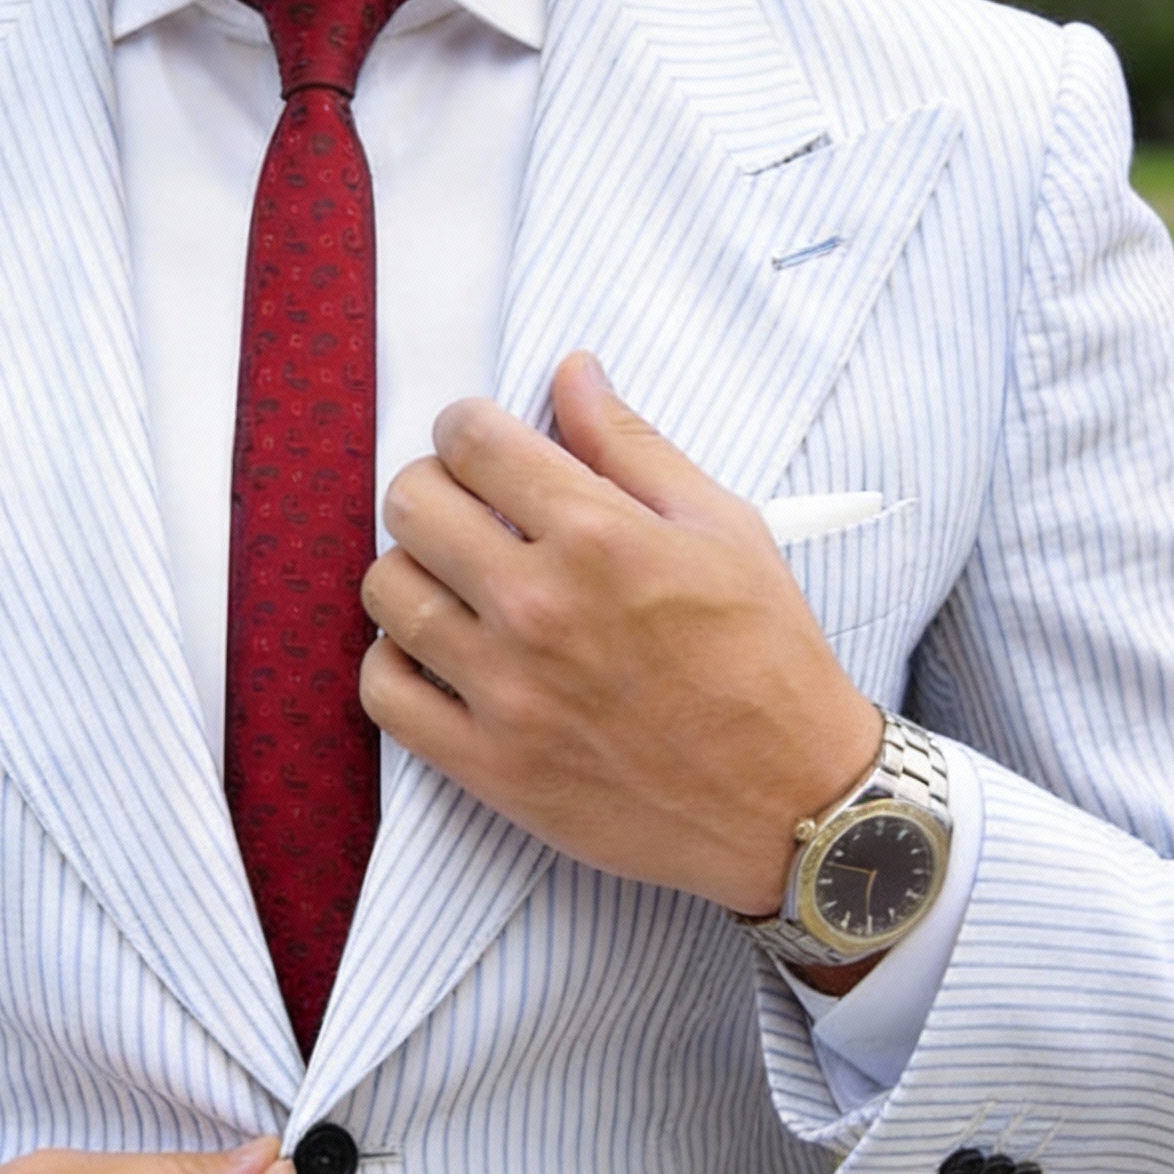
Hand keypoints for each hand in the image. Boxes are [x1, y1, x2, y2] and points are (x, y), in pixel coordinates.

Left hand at [360, 353, 882, 919]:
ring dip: (411, 571)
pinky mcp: (488, 765)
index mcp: (599, 536)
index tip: (481, 445)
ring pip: (385, 591)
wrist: (790, 802)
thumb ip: (632, 445)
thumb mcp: (724, 528)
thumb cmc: (766, 660)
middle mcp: (540, 607)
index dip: (467, 428)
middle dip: (433, 488)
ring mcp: (506, 691)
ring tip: (455, 584)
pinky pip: (383, 693)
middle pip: (411, 504)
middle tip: (467, 511)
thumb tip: (571, 372)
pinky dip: (394, 663)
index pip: (472, 440)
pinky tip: (436, 653)